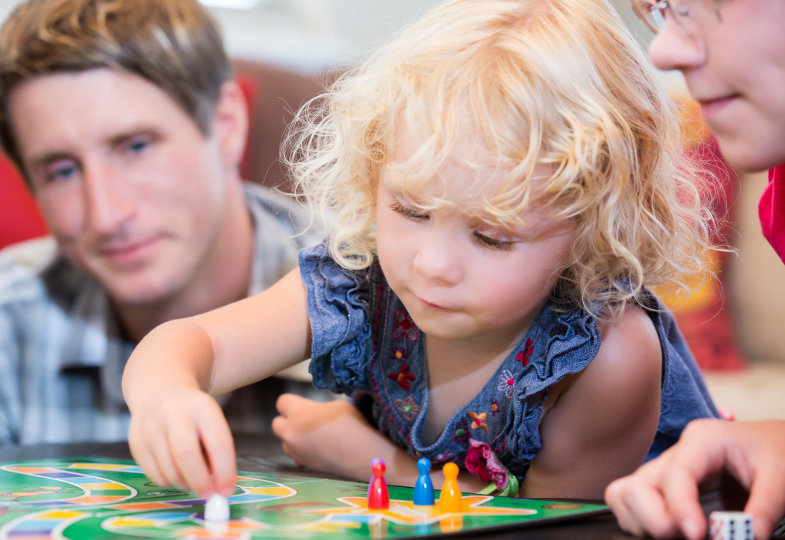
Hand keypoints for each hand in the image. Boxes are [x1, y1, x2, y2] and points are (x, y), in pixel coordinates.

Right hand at [127, 387, 235, 498]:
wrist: (159, 391)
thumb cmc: (194, 414)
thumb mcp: (212, 420)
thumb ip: (217, 450)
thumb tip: (219, 486)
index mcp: (202, 407)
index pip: (217, 441)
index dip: (224, 470)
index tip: (227, 490)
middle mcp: (173, 413)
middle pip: (186, 453)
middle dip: (200, 481)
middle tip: (209, 495)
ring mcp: (151, 427)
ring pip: (169, 469)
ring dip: (185, 483)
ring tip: (193, 477)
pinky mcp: (136, 442)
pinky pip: (155, 475)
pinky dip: (170, 481)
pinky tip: (176, 470)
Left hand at [272, 393, 378, 480]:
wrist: (362, 455)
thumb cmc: (352, 425)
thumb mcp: (336, 405)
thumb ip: (317, 408)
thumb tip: (314, 411)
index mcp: (299, 413)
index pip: (282, 402)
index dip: (292, 402)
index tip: (303, 405)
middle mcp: (291, 433)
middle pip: (276, 423)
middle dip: (288, 421)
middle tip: (306, 421)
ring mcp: (295, 451)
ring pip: (285, 441)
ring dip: (294, 437)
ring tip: (315, 437)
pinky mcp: (303, 466)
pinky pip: (295, 455)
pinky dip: (302, 451)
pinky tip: (319, 450)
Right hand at [605, 419, 784, 538]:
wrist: (771, 448)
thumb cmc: (774, 452)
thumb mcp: (781, 474)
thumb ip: (766, 505)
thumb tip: (749, 534)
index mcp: (702, 440)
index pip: (675, 473)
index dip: (681, 507)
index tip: (697, 534)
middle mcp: (674, 455)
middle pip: (636, 487)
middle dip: (656, 519)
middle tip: (692, 535)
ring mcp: (663, 472)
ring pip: (625, 497)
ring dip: (647, 524)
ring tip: (683, 534)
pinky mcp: (661, 491)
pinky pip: (630, 506)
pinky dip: (643, 525)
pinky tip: (675, 531)